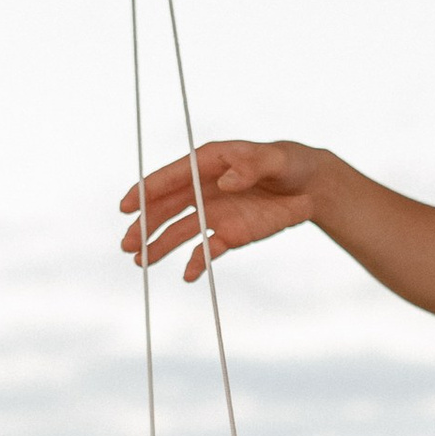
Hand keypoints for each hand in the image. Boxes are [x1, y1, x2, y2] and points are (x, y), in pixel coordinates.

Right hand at [120, 138, 323, 281]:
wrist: (308, 185)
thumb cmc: (287, 162)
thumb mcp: (274, 160)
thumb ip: (251, 167)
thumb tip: (225, 182)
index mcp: (207, 163)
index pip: (170, 177)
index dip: (146, 191)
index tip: (126, 206)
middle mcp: (202, 188)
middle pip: (165, 208)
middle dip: (144, 225)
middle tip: (128, 245)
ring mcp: (213, 213)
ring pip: (178, 231)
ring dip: (159, 246)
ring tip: (141, 261)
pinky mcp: (228, 234)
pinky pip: (205, 250)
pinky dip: (196, 262)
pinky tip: (188, 275)